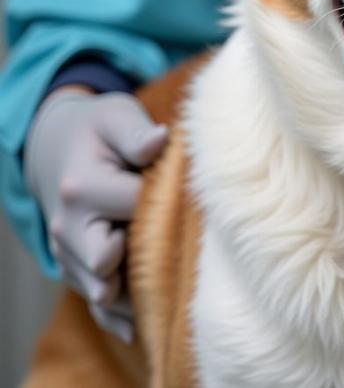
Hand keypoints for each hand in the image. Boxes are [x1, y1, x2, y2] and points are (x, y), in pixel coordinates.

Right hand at [24, 88, 168, 341]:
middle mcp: (69, 226)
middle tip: (174, 241)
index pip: (135, 206)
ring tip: (171, 278)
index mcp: (82, 186)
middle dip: (142, 254)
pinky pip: (97, 305)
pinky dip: (121, 316)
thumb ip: (136, 133)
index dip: (166, 203)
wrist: (56, 146)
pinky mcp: (75, 269)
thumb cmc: (97, 128)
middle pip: (106, 262)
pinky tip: (147, 321)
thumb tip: (161, 140)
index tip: (191, 194)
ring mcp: (68, 253)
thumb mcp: (116, 117)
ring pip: (103, 292)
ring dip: (136, 289)